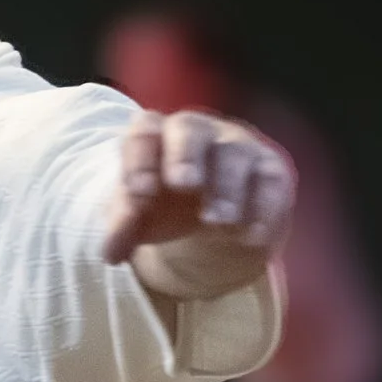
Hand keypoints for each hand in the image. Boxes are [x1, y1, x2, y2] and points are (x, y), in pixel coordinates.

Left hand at [102, 108, 294, 286]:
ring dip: (225, 189)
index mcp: (157, 136)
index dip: (140, 159)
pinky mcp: (270, 172)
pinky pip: (270, 182)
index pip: (144, 131)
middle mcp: (198, 133)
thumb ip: (124, 227)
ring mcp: (237, 147)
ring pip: (234, 153)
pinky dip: (263, 209)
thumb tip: (110, 253)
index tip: (139, 193)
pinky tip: (250, 237)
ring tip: (216, 223)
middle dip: (186, 155)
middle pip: (190, 128)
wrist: (214, 220)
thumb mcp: (141, 217)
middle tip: (184, 185)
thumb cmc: (168, 208)